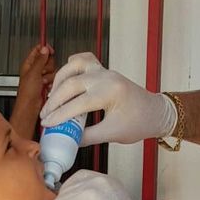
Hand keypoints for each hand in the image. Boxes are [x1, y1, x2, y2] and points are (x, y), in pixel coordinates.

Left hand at [17, 43, 55, 105]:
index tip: (50, 51)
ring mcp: (41, 77)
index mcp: (29, 64)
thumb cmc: (27, 92)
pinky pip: (54, 78)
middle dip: (48, 66)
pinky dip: (51, 82)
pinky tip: (46, 86)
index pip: (38, 50)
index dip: (45, 49)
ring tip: (43, 82)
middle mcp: (35, 69)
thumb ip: (40, 59)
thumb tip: (44, 49)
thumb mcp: (33, 73)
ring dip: (49, 76)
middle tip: (42, 72)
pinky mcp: (47, 84)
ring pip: (52, 69)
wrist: (31, 107)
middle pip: (48, 59)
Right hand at [40, 52, 176, 145]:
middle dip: (54, 101)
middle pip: (71, 83)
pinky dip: (71, 66)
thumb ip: (87, 137)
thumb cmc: (139, 123)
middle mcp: (106, 77)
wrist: (155, 112)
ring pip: (74, 67)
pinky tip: (64, 78)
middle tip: (44, 116)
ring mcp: (105, 71)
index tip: (46, 125)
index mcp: (110, 92)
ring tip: (51, 99)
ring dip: (59, 81)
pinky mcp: (104, 71)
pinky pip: (84, 60)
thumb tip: (67, 140)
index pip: (77, 104)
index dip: (59, 115)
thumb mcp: (112, 134)